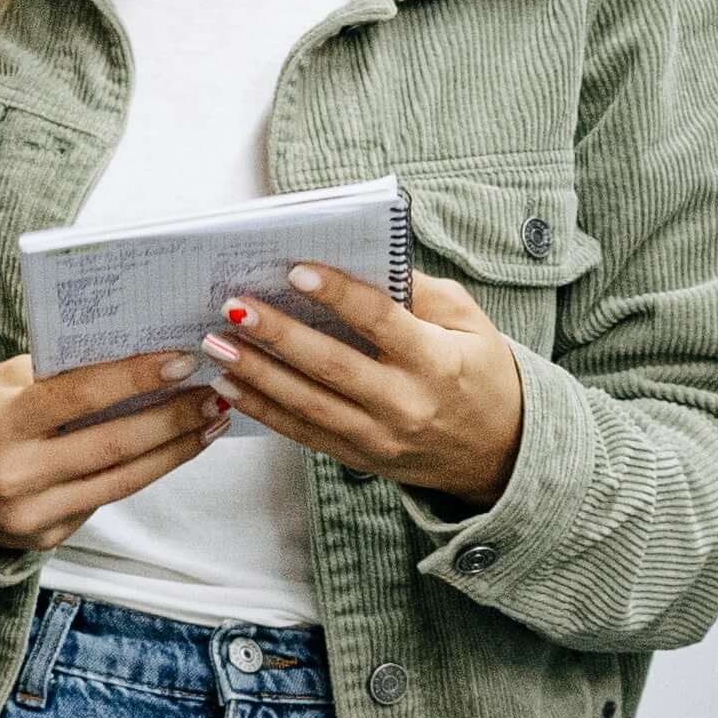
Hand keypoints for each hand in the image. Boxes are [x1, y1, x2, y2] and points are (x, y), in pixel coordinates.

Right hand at [0, 348, 216, 555]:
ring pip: (122, 479)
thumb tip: (130, 350)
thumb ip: (54, 372)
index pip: (77, 396)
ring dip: (175, 449)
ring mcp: (32, 515)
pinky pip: (107, 499)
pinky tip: (176, 448)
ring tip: (212, 420)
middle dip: (172, 416)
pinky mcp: (46, 539)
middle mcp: (15, 475)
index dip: (134, 378)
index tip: (181, 360)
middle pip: (112, 444)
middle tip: (215, 390)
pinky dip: (147, 471)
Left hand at [203, 265, 526, 503]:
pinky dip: (264, 410)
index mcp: (437, 361)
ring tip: (217, 346)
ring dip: (257, 375)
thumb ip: (419, 292)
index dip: (339, 295)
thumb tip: (362, 259)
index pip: (382, 322)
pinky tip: (230, 386)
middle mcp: (407, 403)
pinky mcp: (361, 458)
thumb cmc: (481, 371)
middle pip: (333, 367)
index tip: (297, 271)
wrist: (500, 451)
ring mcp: (381, 438)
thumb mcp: (468, 321)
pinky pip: (304, 434)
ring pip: (310, 406)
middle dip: (279, 336)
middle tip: (234, 307)